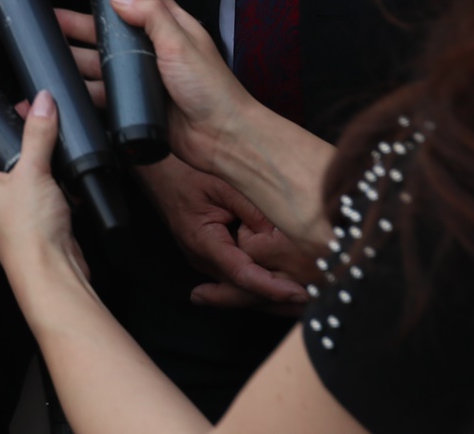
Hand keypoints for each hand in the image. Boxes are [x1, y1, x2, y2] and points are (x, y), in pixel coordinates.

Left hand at [0, 93, 90, 287]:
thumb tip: (42, 103)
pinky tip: (49, 152)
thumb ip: (37, 135)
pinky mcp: (21, 210)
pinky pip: (20, 178)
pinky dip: (31, 161)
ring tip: (24, 120)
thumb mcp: (33, 173)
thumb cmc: (28, 235)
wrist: (51, 273)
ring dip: (6, 142)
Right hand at [59, 0, 253, 176]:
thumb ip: (151, 15)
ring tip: (50, 55)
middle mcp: (156, 52)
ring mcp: (145, 80)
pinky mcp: (138, 105)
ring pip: (104, 65)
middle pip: (111, 35)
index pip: (140, 3)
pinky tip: (67, 88)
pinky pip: (106, 95)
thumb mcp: (181, 41)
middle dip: (82, 27)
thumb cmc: (213, 89)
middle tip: (52, 22)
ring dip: (78, 59)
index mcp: (171, 28)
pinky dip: (86, 91)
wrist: (222, 138)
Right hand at [137, 154, 307, 311]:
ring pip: (241, 286)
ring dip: (272, 292)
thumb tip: (278, 234)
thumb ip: (250, 209)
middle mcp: (202, 259)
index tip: (300, 293)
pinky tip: (286, 285)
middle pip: (245, 289)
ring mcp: (205, 260)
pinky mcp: (210, 256)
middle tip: (316, 302)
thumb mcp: (222, 184)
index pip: (243, 275)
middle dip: (279, 299)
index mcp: (204, 242)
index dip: (273, 288)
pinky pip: (237, 275)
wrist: (157, 170)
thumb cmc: (186, 172)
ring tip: (307, 299)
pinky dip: (261, 281)